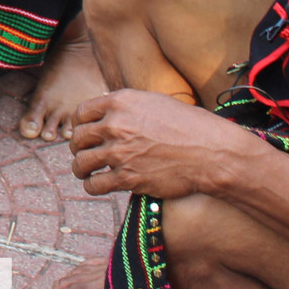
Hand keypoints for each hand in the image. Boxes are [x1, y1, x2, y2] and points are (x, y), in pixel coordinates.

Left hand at [68, 89, 251, 198]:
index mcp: (120, 102)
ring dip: (80, 169)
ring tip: (86, 172)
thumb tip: (107, 110)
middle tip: (83, 154)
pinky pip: (94, 185)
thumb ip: (127, 106)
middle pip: (77, 138)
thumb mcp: (155, 102)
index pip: (81, 113)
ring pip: (80, 163)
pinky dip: (92, 187)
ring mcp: (119, 152)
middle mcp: (115, 125)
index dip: (79, 125)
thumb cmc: (189, 126)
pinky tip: (98, 185)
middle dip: (78, 147)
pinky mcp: (127, 178)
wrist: (211, 152)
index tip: (83, 133)